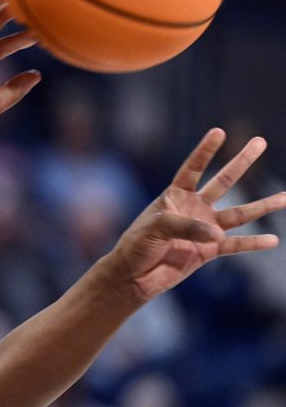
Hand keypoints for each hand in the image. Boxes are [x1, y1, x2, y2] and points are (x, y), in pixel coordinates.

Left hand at [111, 129, 285, 300]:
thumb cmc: (137, 245)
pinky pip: (237, 245)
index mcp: (175, 195)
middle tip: (260, 141)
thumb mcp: (155, 228)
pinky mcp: (210, 251)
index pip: (193, 168)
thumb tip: (218, 234)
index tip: (219, 131)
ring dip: (263, 205)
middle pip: (223, 181)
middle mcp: (194, 207)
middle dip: (241, 162)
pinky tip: (273, 240)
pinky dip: (254, 244)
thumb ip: (186, 226)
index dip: (205, 151)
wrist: (134, 275)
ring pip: (239, 214)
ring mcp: (205, 228)